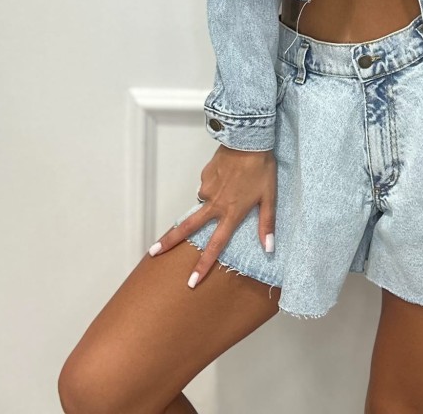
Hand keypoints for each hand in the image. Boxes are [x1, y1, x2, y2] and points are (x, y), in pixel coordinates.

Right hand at [147, 146, 276, 288]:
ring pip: (203, 203)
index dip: (203, 265)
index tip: (191, 282)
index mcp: (231, 213)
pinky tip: (228, 176)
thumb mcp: (269, 197)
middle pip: (188, 227)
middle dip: (170, 241)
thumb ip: (267, 223)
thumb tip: (268, 248)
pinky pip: (207, 186)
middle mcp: (215, 204)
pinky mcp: (205, 175)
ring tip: (232, 187)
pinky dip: (215, 186)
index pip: (215, 245)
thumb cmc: (262, 169)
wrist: (248, 139)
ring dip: (210, 203)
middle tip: (153, 253)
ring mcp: (207, 189)